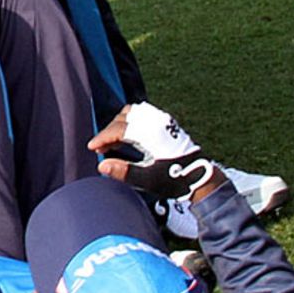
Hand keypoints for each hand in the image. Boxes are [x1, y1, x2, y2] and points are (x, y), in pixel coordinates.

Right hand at [90, 103, 217, 199]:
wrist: (200, 176)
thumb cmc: (175, 179)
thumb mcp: (149, 179)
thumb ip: (124, 171)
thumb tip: (102, 165)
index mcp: (150, 133)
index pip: (118, 129)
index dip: (102, 137)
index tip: (92, 147)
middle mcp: (156, 121)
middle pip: (123, 118)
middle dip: (109, 131)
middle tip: (102, 148)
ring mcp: (162, 120)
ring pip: (132, 113)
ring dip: (119, 124)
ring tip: (114, 141)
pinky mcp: (166, 122)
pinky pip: (142, 113)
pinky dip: (130, 121)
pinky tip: (129, 136)